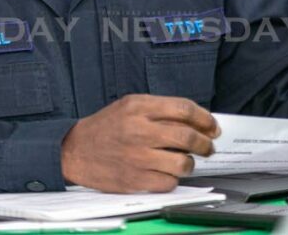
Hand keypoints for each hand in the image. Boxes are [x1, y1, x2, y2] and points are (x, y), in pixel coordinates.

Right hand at [61, 94, 220, 192]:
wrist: (75, 151)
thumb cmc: (105, 127)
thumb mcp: (130, 106)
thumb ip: (159, 110)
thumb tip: (194, 121)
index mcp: (140, 107)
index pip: (184, 109)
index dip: (204, 118)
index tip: (212, 126)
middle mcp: (140, 130)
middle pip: (187, 136)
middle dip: (205, 143)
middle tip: (209, 146)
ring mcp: (138, 157)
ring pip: (182, 162)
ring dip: (191, 163)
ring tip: (187, 162)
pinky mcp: (135, 180)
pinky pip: (168, 182)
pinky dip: (173, 179)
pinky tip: (168, 173)